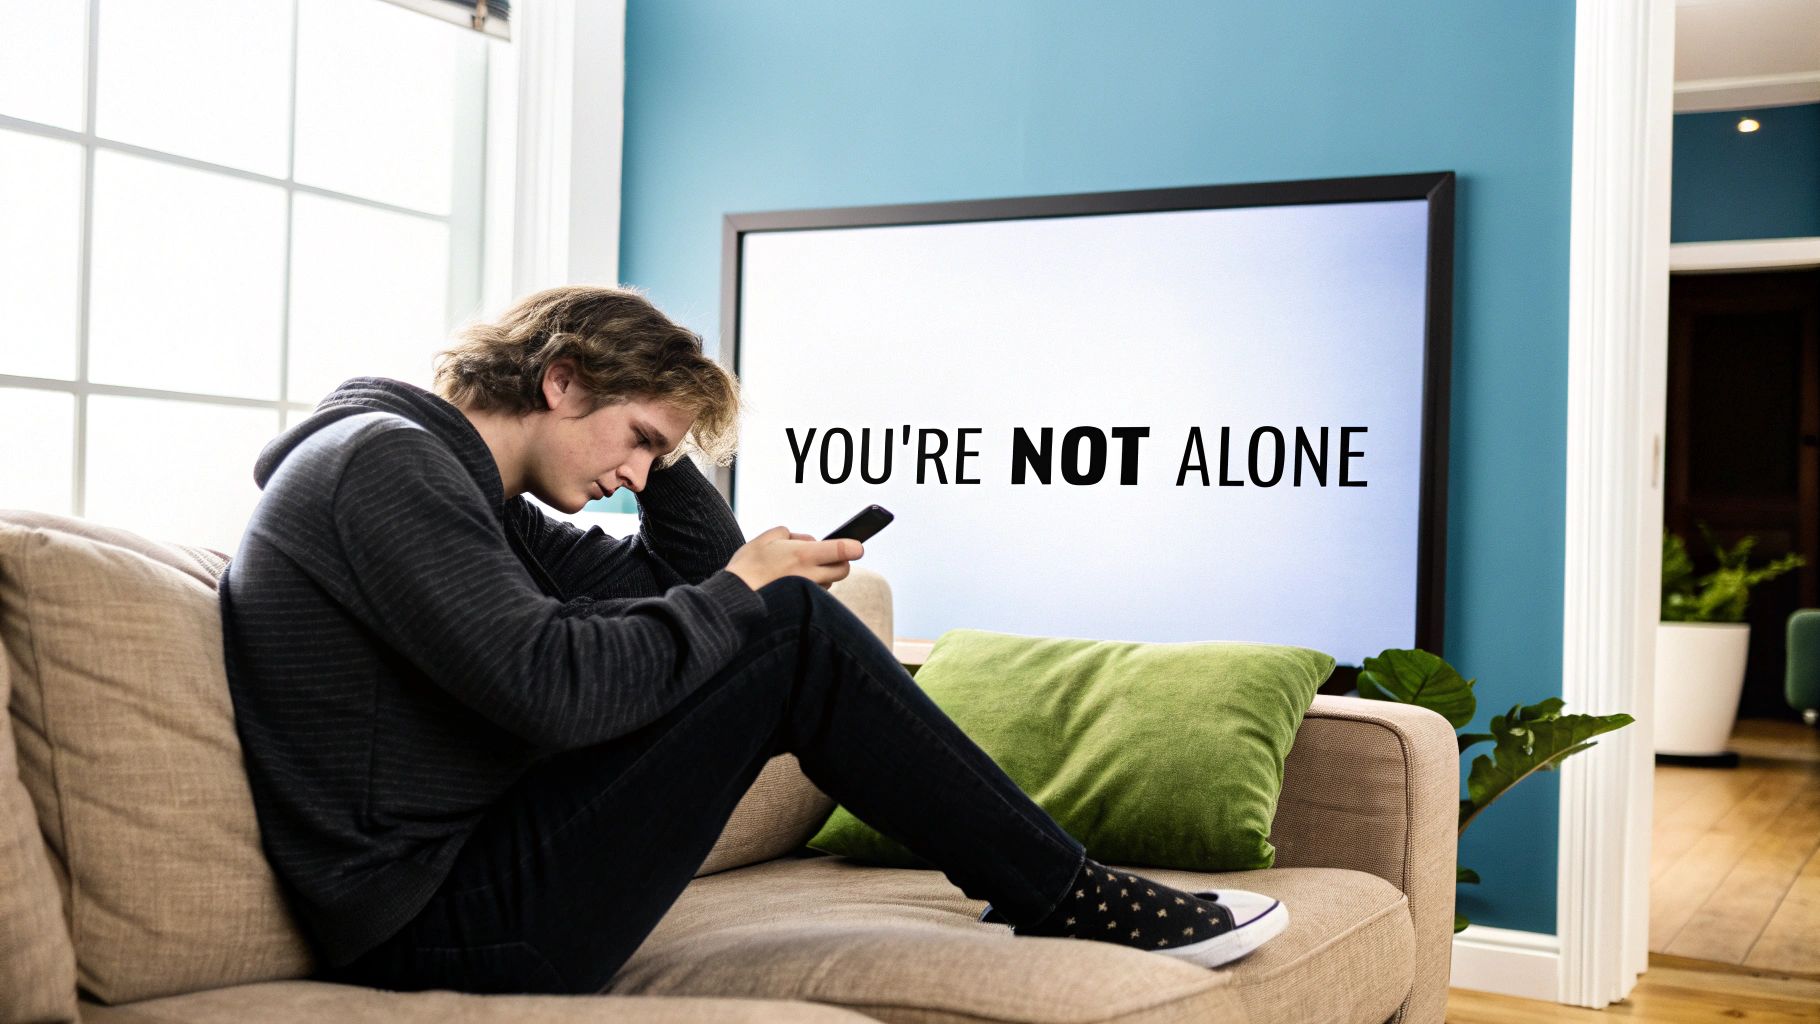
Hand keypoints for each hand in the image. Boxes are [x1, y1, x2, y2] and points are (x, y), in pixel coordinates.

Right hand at [726, 526, 862, 591]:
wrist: (734, 599)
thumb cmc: (747, 567)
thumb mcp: (765, 539)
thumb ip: (790, 534)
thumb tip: (809, 541)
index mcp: (803, 555)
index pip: (842, 551)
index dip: (854, 547)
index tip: (858, 546)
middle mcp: (810, 576)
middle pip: (844, 570)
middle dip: (840, 562)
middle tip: (827, 557)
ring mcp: (807, 593)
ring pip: (829, 583)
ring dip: (823, 576)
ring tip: (799, 570)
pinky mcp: (802, 606)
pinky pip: (816, 595)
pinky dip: (812, 588)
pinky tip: (794, 583)